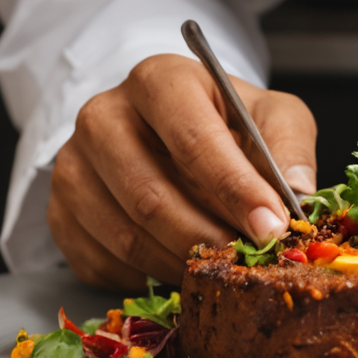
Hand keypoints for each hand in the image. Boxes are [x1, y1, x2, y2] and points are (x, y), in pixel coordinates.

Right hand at [48, 54, 316, 287]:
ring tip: (220, 269)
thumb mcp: (270, 115)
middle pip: (149, 196)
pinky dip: (148, 277)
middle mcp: (103, 116)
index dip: (234, 190)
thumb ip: (288, 146)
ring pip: (125, 237)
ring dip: (180, 264)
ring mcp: (72, 167)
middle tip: (247, 263)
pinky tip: (178, 267)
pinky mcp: (60, 214)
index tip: (271, 228)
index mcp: (158, 80)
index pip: (192, 139)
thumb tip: (297, 193)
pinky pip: (104, 264)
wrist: (170, 135)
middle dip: (206, 239)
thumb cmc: (226, 124)